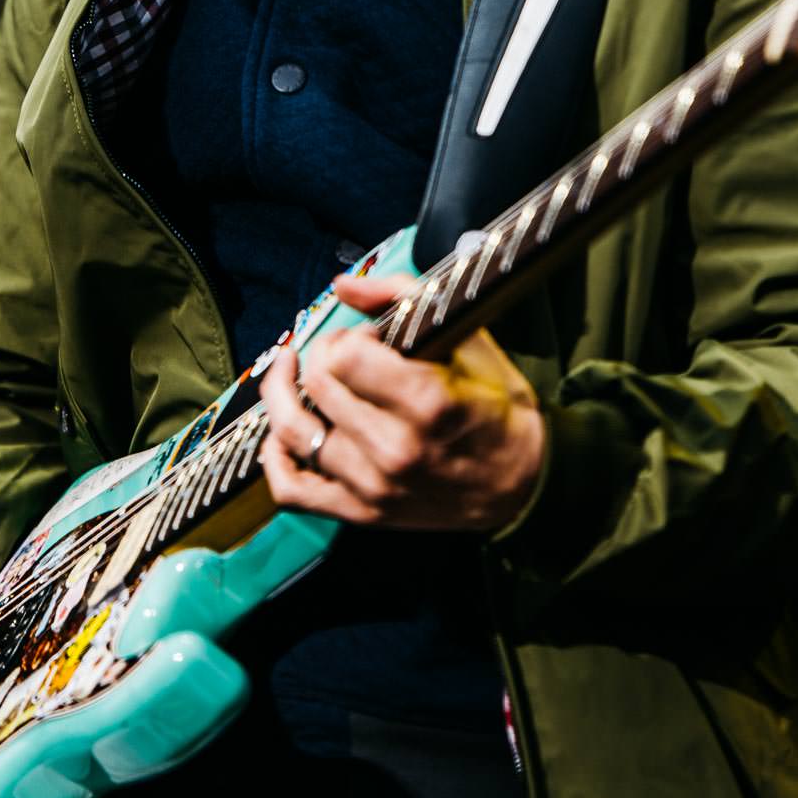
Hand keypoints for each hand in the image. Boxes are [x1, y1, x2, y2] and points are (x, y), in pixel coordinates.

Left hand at [259, 273, 545, 530]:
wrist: (523, 481)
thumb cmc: (496, 406)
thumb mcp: (467, 341)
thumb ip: (403, 299)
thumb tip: (343, 284)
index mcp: (428, 403)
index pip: (345, 355)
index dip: (347, 336)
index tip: (365, 338)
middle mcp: (396, 449)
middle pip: (317, 385)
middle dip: (320, 355)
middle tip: (338, 351)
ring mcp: (375, 487)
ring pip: (294, 432)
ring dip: (283, 395)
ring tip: (289, 375)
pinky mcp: (362, 513)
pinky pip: (293, 490)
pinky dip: (274, 460)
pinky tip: (279, 434)